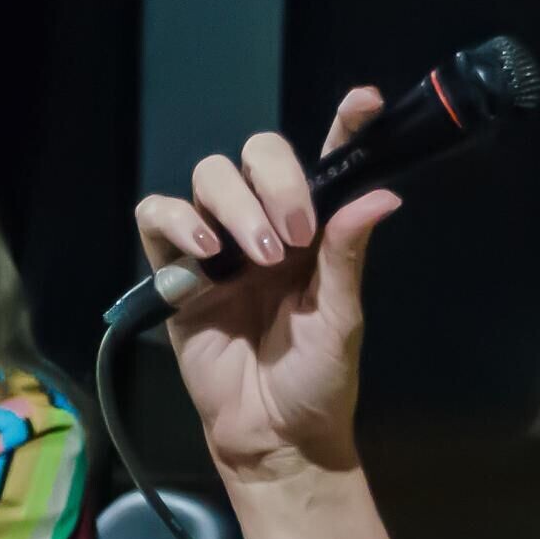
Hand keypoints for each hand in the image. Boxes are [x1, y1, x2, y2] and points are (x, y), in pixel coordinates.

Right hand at [131, 90, 398, 481]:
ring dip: (234, 204)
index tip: (364, 102)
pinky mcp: (173, 273)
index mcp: (314, 233)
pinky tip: (204, 251)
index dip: (344, 128)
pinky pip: (158, 218)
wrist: (273, 436)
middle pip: (255, 155)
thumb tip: (381, 194)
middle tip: (295, 231)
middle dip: (276, 178)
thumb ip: (347, 255)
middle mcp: (264, 227)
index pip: (327, 165)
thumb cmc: (316, 382)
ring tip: (257, 256)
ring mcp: (216, 247)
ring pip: (208, 177)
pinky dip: (177, 220)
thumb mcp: (341, 320)